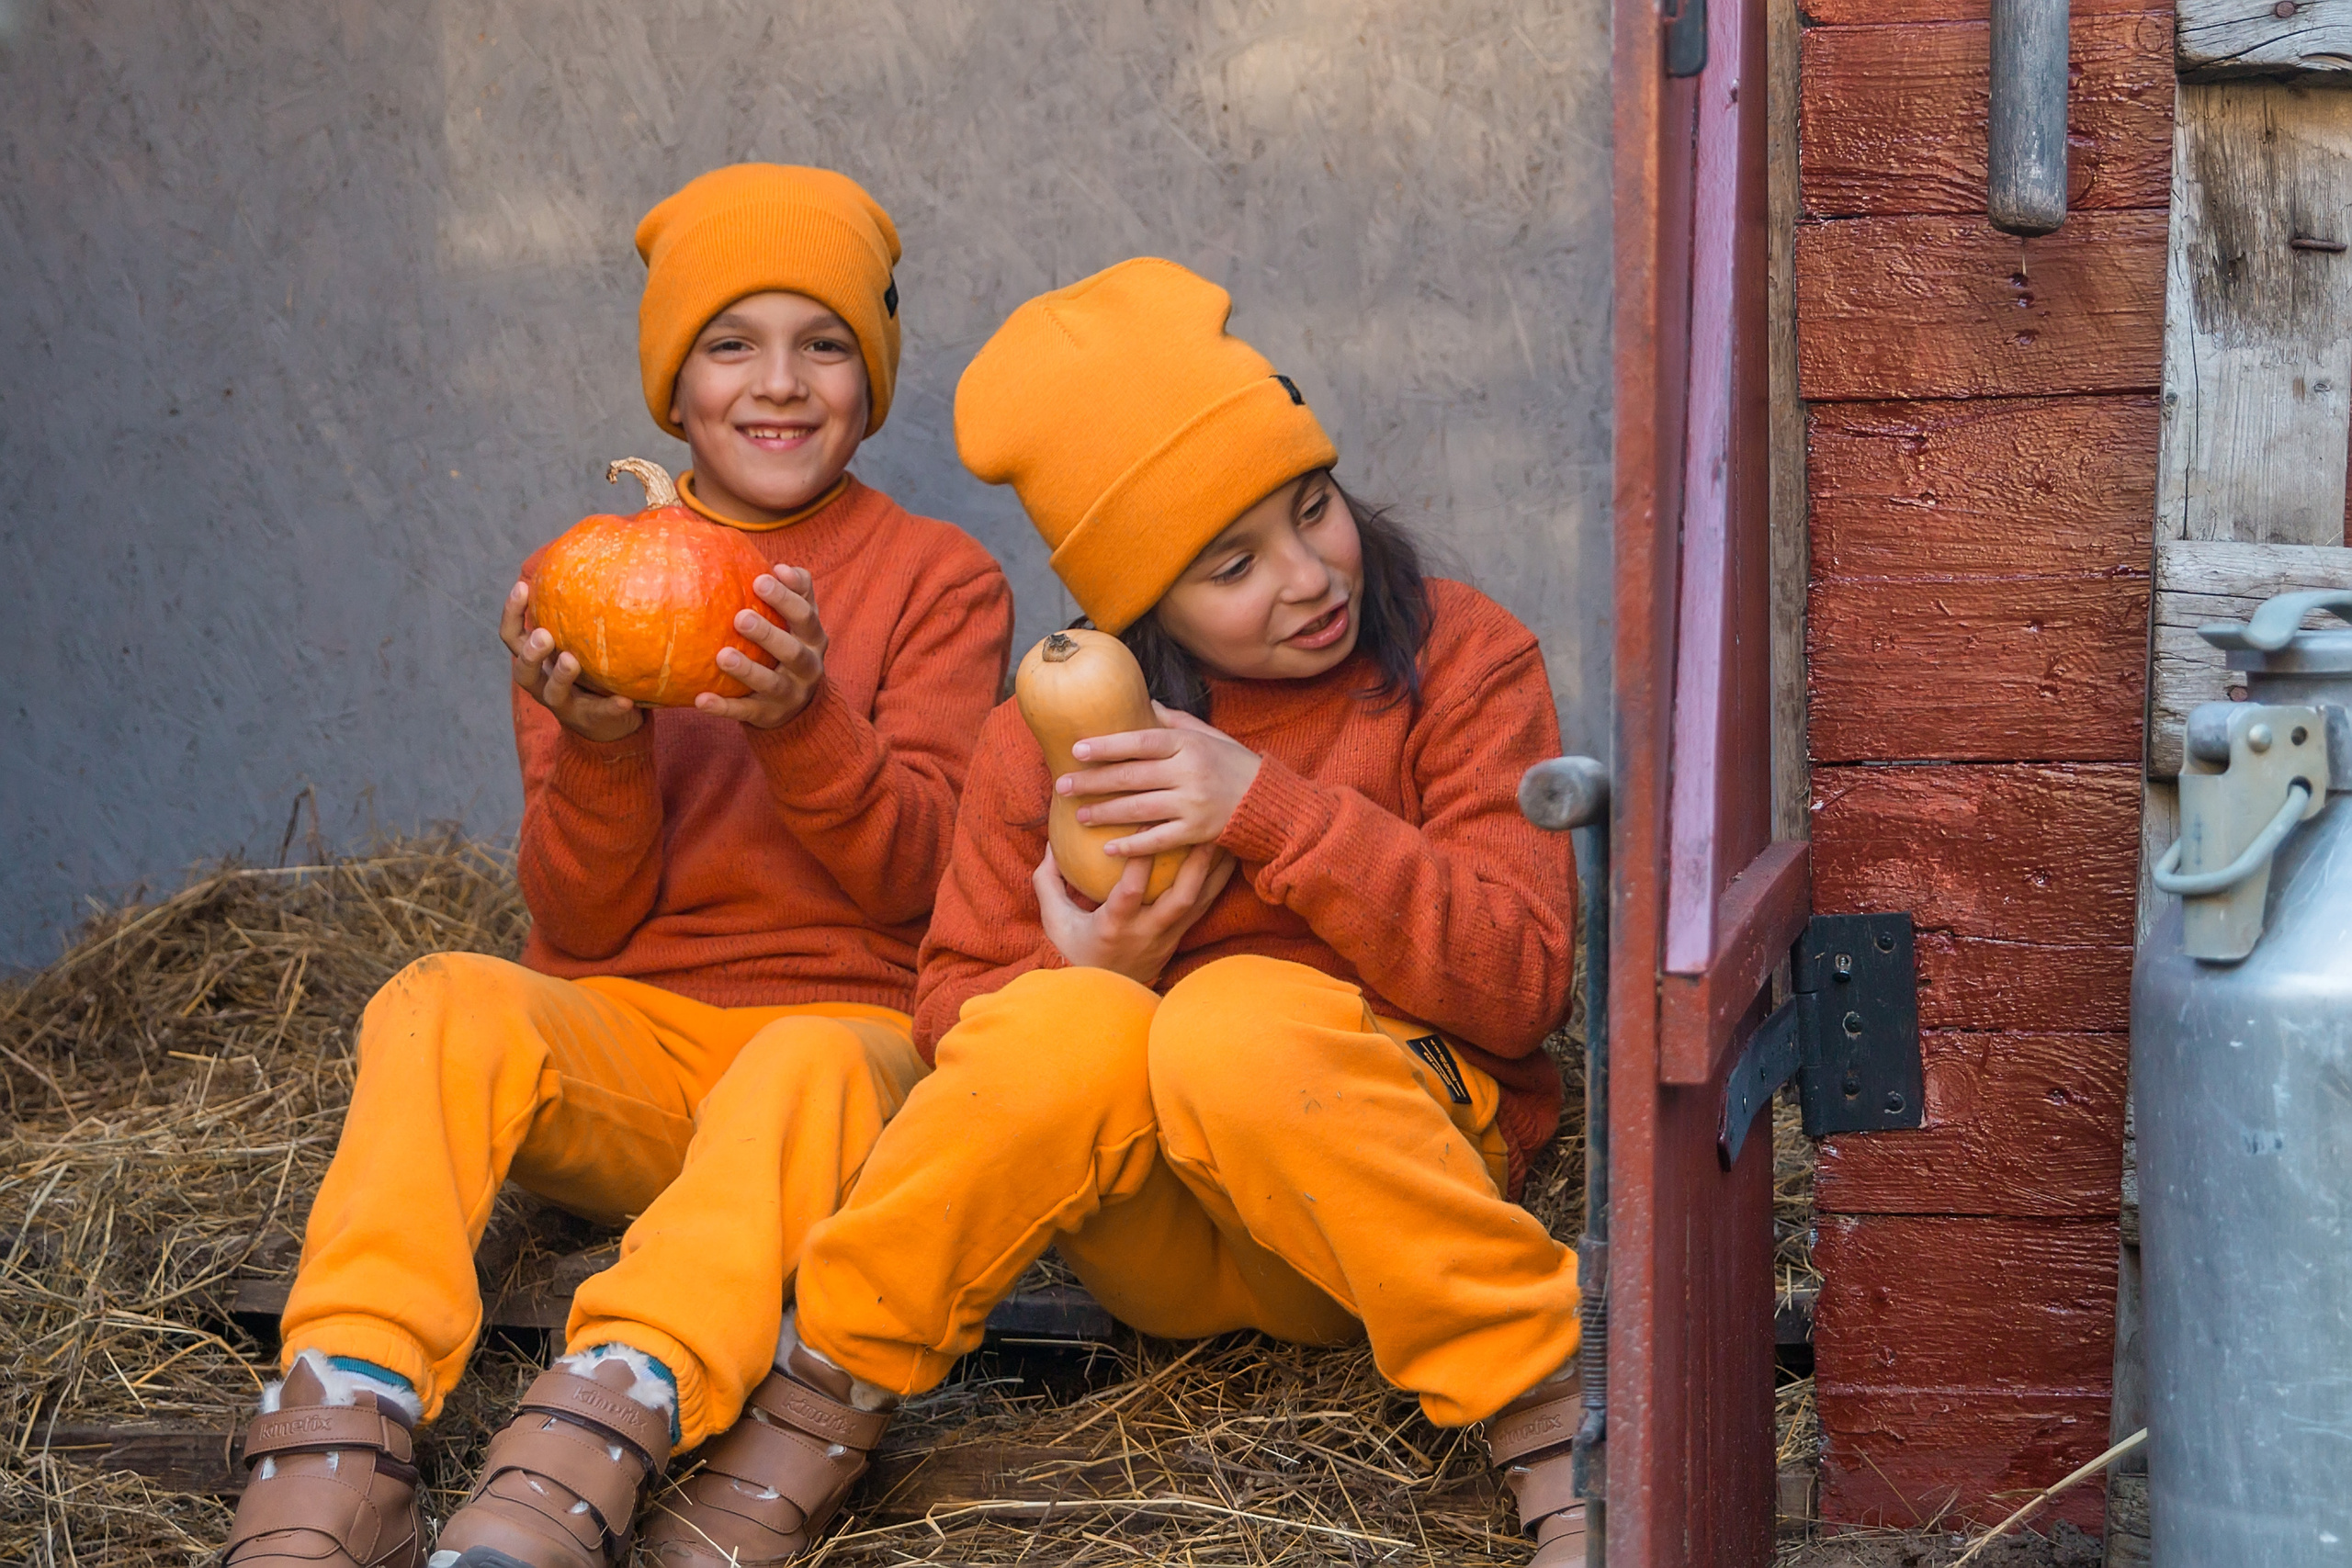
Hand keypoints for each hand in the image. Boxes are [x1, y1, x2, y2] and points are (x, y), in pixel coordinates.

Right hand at [502, 580, 641, 742]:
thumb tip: (595, 554)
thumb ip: (576, 614)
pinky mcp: (591, 721)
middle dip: (530, 652)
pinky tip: (626, 699)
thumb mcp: (577, 642)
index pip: (512, 636)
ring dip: (560, 676)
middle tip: (544, 635)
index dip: (512, 613)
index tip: (523, 587)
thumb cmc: (589, 671)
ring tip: (571, 660)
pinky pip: (600, 713)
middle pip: (522, 670)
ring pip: (552, 693)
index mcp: (536, 661)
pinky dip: (611, 706)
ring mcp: (564, 704)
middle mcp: (542, 683)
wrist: (606, 725)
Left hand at [696, 565, 827, 728]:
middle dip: (769, 633)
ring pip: (772, 684)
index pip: (806, 614)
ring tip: (723, 656)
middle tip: (741, 617)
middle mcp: (808, 667)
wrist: (800, 705)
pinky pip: (746, 712)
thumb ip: (795, 592)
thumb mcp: (799, 622)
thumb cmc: (790, 647)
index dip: (789, 596)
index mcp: (813, 638)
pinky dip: (724, 707)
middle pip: (793, 650)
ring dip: (748, 670)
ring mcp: (790, 694)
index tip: (765, 576)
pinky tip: (701, 700)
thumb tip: (780, 564)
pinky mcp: (769, 715)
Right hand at [1035, 842, 1236, 985]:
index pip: (1129, 891)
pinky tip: (1227, 861)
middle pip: (1179, 899)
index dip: (1139, 859)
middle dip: (1196, 865)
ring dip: (1215, 871)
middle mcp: (1146, 933)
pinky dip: (1215, 884)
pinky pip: (1203, 909)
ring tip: (1227, 838)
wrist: (1099, 1000)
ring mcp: (1166, 938)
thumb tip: (1052, 844)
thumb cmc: (1075, 952)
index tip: (1145, 824)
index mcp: (1114, 926)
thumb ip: (1049, 882)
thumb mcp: (1055, 920)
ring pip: (1199, 903)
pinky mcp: (1179, 940)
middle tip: (1204, 831)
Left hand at [1057, 705, 1263, 858]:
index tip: (1077, 750)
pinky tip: (1109, 849)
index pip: (1140, 743)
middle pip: (1132, 777)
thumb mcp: (1209, 735)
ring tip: (1079, 815)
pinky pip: (1159, 840)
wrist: (1269, 801)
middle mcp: (1190, 773)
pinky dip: (1133, 847)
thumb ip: (1174, 721)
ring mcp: (1194, 804)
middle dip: (1094, 782)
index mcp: (1188, 745)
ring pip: (1140, 809)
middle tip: (1062, 785)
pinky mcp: (1199, 832)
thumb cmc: (1234, 764)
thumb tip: (1143, 702)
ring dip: (1105, 813)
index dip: (1107, 746)